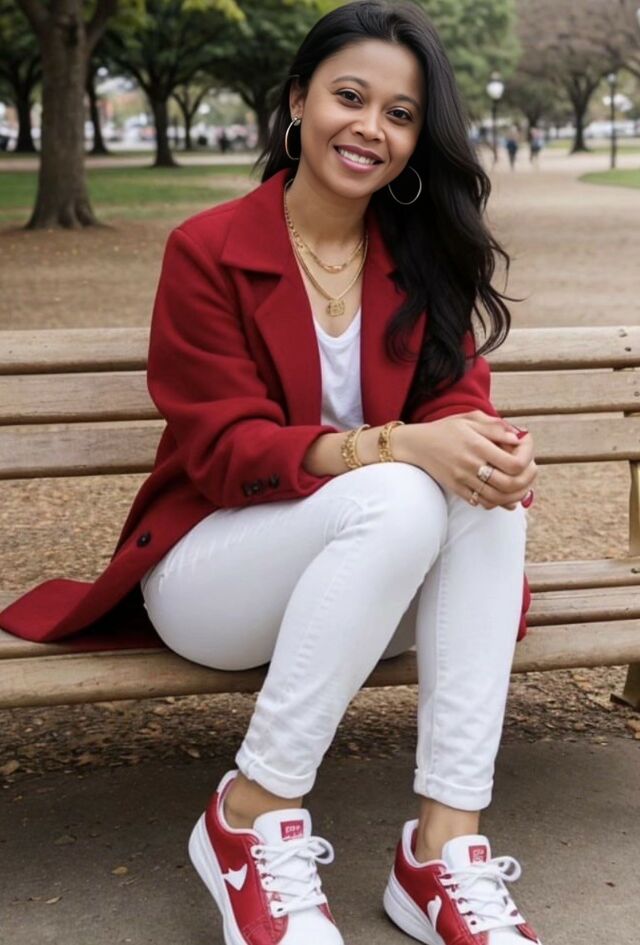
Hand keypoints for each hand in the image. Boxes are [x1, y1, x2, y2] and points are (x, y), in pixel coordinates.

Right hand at [404, 410, 537, 510]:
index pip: (514, 463)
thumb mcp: (470, 419)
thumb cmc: (446, 429)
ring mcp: (463, 480)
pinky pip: (482, 503)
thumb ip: (495, 427)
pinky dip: (498, 502)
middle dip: (528, 479)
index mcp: (477, 445)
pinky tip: (505, 494)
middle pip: (510, 484)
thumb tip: (518, 437)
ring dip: (516, 494)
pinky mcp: (457, 489)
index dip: (528, 459)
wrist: (417, 445)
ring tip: (522, 485)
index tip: (526, 449)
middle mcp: (471, 465)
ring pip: (498, 498)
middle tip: (531, 470)